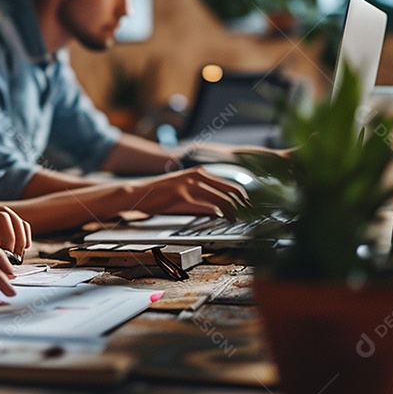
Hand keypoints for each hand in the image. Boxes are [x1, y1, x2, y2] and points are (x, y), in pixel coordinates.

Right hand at [116, 168, 249, 218]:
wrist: (137, 194)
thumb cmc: (160, 195)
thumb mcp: (184, 191)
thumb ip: (202, 195)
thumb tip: (221, 209)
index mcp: (199, 172)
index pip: (231, 184)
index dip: (244, 198)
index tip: (253, 209)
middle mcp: (197, 174)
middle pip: (232, 189)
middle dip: (246, 204)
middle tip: (254, 216)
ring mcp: (190, 182)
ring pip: (222, 197)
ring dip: (236, 211)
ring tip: (243, 221)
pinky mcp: (182, 193)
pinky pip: (207, 203)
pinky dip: (220, 212)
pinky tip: (224, 219)